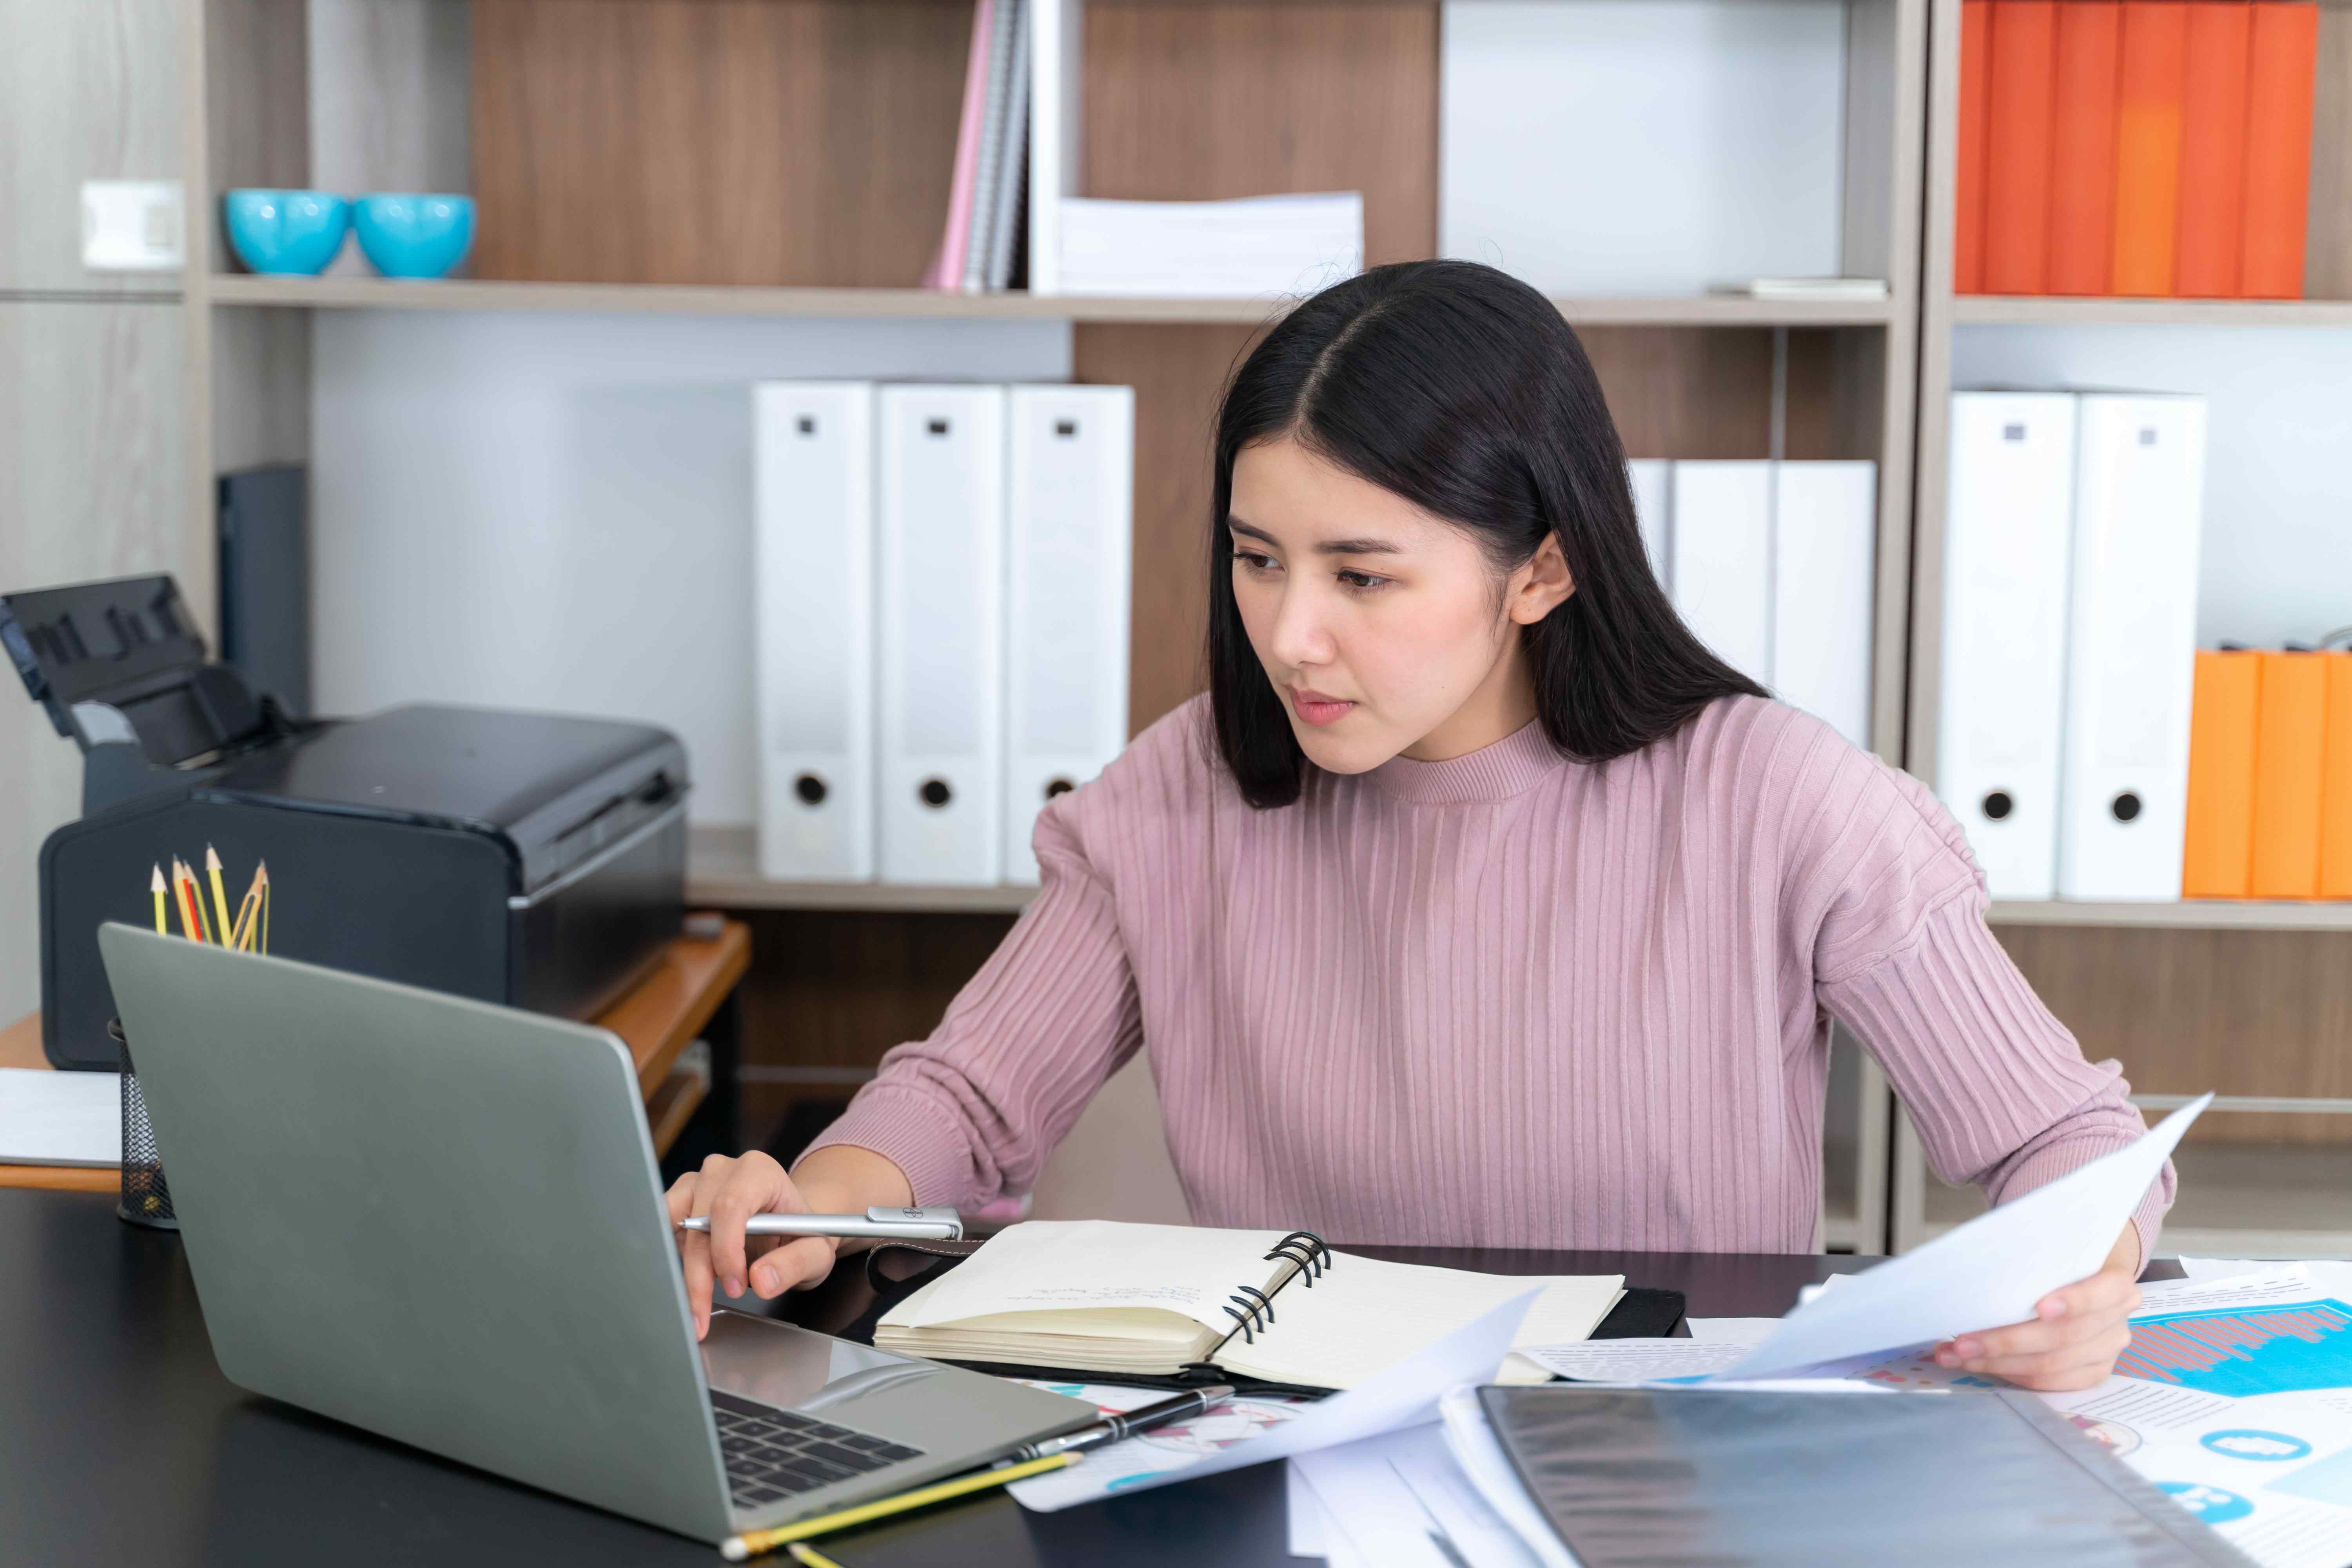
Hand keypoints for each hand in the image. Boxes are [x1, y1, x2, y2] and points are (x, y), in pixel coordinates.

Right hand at [666, 1150, 840, 1339]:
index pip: (730, 1206)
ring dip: (682, 1270)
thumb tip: (761, 1280)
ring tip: (698, 1304)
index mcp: (759, 1171)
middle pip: (699, 1223)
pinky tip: (691, 1281)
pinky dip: (671, 1260)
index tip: (736, 1287)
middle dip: (700, 1275)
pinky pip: (661, 1230)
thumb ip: (794, 1264)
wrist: (789, 1228)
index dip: (726, 1250)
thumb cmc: (802, 1235)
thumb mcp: (815, 1253)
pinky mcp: (679, 1201)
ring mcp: (697, 1183)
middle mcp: (722, 1171)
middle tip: (706, 1314)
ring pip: (673, 1227)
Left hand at [1933, 1223, 2142, 1391]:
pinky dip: (2010, 1374)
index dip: (2076, 1301)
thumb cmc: (2063, 1260)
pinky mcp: (2091, 1373)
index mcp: (2117, 1285)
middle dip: (2006, 1341)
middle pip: (2063, 1338)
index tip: (2040, 1307)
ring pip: (2050, 1366)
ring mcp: (2106, 1352)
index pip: (2104, 1292)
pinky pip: (2049, 1382)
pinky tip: (1979, 1365)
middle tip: (1961, 1341)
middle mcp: (2116, 1322)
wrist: (2089, 1277)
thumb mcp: (2056, 1249)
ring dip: (1996, 1362)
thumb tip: (1980, 1268)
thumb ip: (2035, 1259)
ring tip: (1955, 1354)